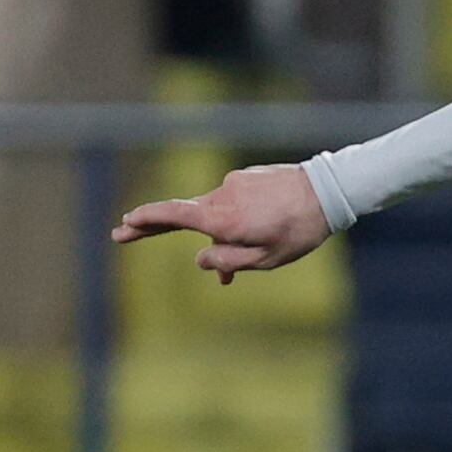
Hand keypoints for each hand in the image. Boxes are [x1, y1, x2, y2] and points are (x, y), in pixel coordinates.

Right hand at [108, 163, 329, 280]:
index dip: (145, 220)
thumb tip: (201, 260)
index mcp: (222, 219)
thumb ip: (229, 260)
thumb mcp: (267, 259)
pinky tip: (257, 235)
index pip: (171, 216)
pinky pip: (233, 204)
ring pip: (215, 215)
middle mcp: (221, 198)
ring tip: (229, 274)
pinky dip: (236, 221)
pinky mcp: (245, 177)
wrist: (328, 191)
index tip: (124, 223)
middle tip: (123, 231)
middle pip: (181, 213)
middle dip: (153, 224)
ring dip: (219, 237)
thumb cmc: (299, 231)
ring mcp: (232, 184)